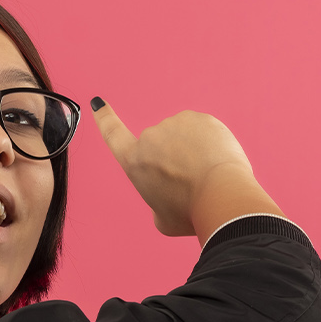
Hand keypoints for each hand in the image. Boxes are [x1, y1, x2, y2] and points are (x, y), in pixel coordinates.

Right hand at [91, 100, 281, 241]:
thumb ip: (158, 200)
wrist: (221, 195)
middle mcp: (150, 138)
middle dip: (174, 159)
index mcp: (135, 162)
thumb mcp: (162, 218)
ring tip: (206, 174)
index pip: (113, 134)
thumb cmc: (190, 212)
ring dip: (192, 150)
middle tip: (191, 183)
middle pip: (161, 146)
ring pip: (183, 137)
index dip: (105, 118)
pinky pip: (203, 130)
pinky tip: (217, 161)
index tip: (98, 103)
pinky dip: (210, 143)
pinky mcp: (200, 118)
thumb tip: (168, 192)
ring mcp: (175, 124)